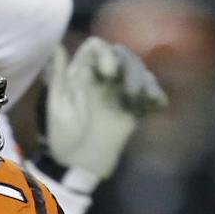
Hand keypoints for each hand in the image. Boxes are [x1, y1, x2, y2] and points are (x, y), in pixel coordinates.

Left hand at [38, 36, 167, 185]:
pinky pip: (150, 95)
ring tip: (138, 98)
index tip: (107, 72)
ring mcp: (120, 94)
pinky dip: (156, 95)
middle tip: (127, 88)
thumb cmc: (63, 136)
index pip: (97, 47)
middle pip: (123, 55)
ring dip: (143, 80)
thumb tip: (58, 47)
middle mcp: (104, 79)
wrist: (79, 166)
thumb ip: (60, 77)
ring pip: (140, 72)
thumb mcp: (58, 106)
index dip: (105, 53)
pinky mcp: (134, 110)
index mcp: (83, 74)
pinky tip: (157, 103)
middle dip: (129, 66)